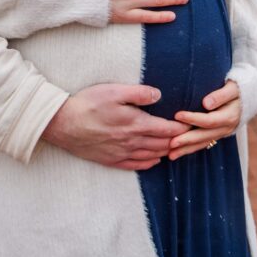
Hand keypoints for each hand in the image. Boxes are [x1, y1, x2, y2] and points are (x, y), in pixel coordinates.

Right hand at [41, 83, 189, 170]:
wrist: (63, 124)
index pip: (167, 129)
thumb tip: (159, 95)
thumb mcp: (114, 91)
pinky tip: (154, 161)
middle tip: (190, 138)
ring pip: (152, 155)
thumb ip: (138, 93)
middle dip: (179, 141)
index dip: (182, 128)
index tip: (193, 124)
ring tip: (177, 148)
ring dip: (166, 152)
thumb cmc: (88, 104)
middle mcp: (132, 141)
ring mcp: (122, 153)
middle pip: (162, 144)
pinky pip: (136, 165)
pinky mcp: (111, 160)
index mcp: (136, 123)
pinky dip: (149, 163)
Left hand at [167, 80, 240, 160]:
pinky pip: (202, 144)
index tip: (177, 115)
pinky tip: (177, 153)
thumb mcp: (233, 88)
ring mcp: (221, 133)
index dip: (193, 118)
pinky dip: (190, 149)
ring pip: (202, 143)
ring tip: (171, 155)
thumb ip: (220, 95)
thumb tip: (206, 103)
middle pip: (204, 136)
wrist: (247, 97)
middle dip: (187, 140)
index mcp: (229, 116)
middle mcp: (225, 128)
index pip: (209, 120)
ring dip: (186, 150)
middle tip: (171, 143)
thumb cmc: (236, 88)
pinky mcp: (216, 135)